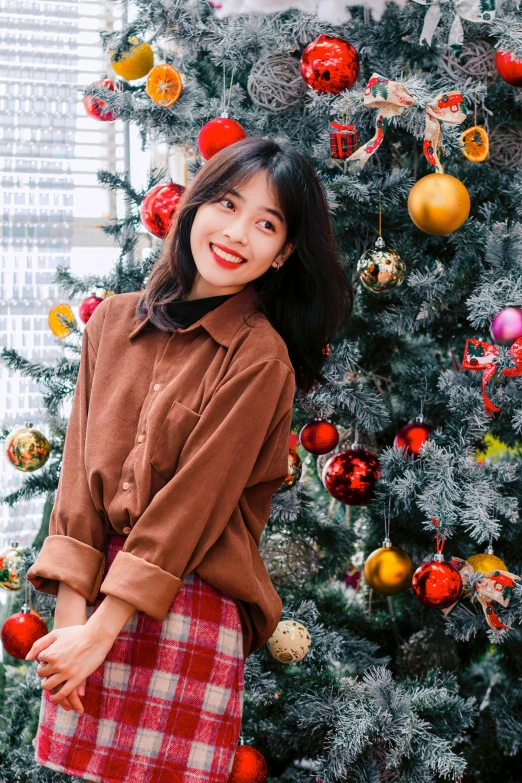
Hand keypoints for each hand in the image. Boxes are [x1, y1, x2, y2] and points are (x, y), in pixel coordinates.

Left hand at [50, 582, 88, 711]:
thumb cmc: (77, 632)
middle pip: (42, 674)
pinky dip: (57, 697)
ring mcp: (66, 673)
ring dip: (47, 686)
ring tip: (50, 684)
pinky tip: (55, 697)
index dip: (44, 660)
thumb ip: (39, 644)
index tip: (49, 658)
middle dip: (44, 673)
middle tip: (50, 671)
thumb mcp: (56, 633)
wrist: (97, 635)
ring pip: (49, 686)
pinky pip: (62, 693)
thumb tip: (27, 658)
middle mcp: (56, 664)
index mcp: (50, 653)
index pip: (39, 661)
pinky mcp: (76, 679)